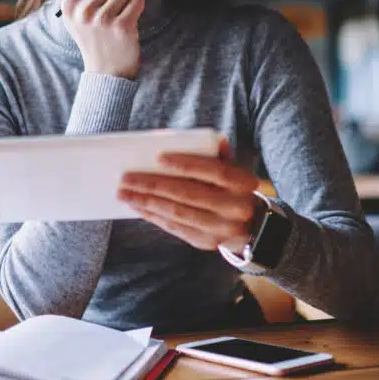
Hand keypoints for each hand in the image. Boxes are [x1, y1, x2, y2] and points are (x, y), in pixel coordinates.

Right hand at [56, 0, 144, 78]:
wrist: (105, 70)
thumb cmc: (90, 36)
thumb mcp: (72, 15)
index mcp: (69, 4)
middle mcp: (84, 10)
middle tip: (114, 2)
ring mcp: (104, 19)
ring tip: (121, 11)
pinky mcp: (123, 26)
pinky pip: (138, 0)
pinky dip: (137, 7)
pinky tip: (129, 19)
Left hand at [117, 139, 259, 252]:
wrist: (253, 227)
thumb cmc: (233, 189)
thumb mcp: (233, 169)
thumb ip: (216, 153)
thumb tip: (201, 137)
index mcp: (243, 183)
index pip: (213, 171)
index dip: (186, 164)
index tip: (159, 157)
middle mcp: (234, 208)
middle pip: (188, 194)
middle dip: (153, 185)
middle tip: (126, 178)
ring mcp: (220, 228)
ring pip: (177, 213)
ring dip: (147, 203)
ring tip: (124, 193)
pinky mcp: (206, 242)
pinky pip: (175, 228)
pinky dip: (153, 216)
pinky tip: (138, 207)